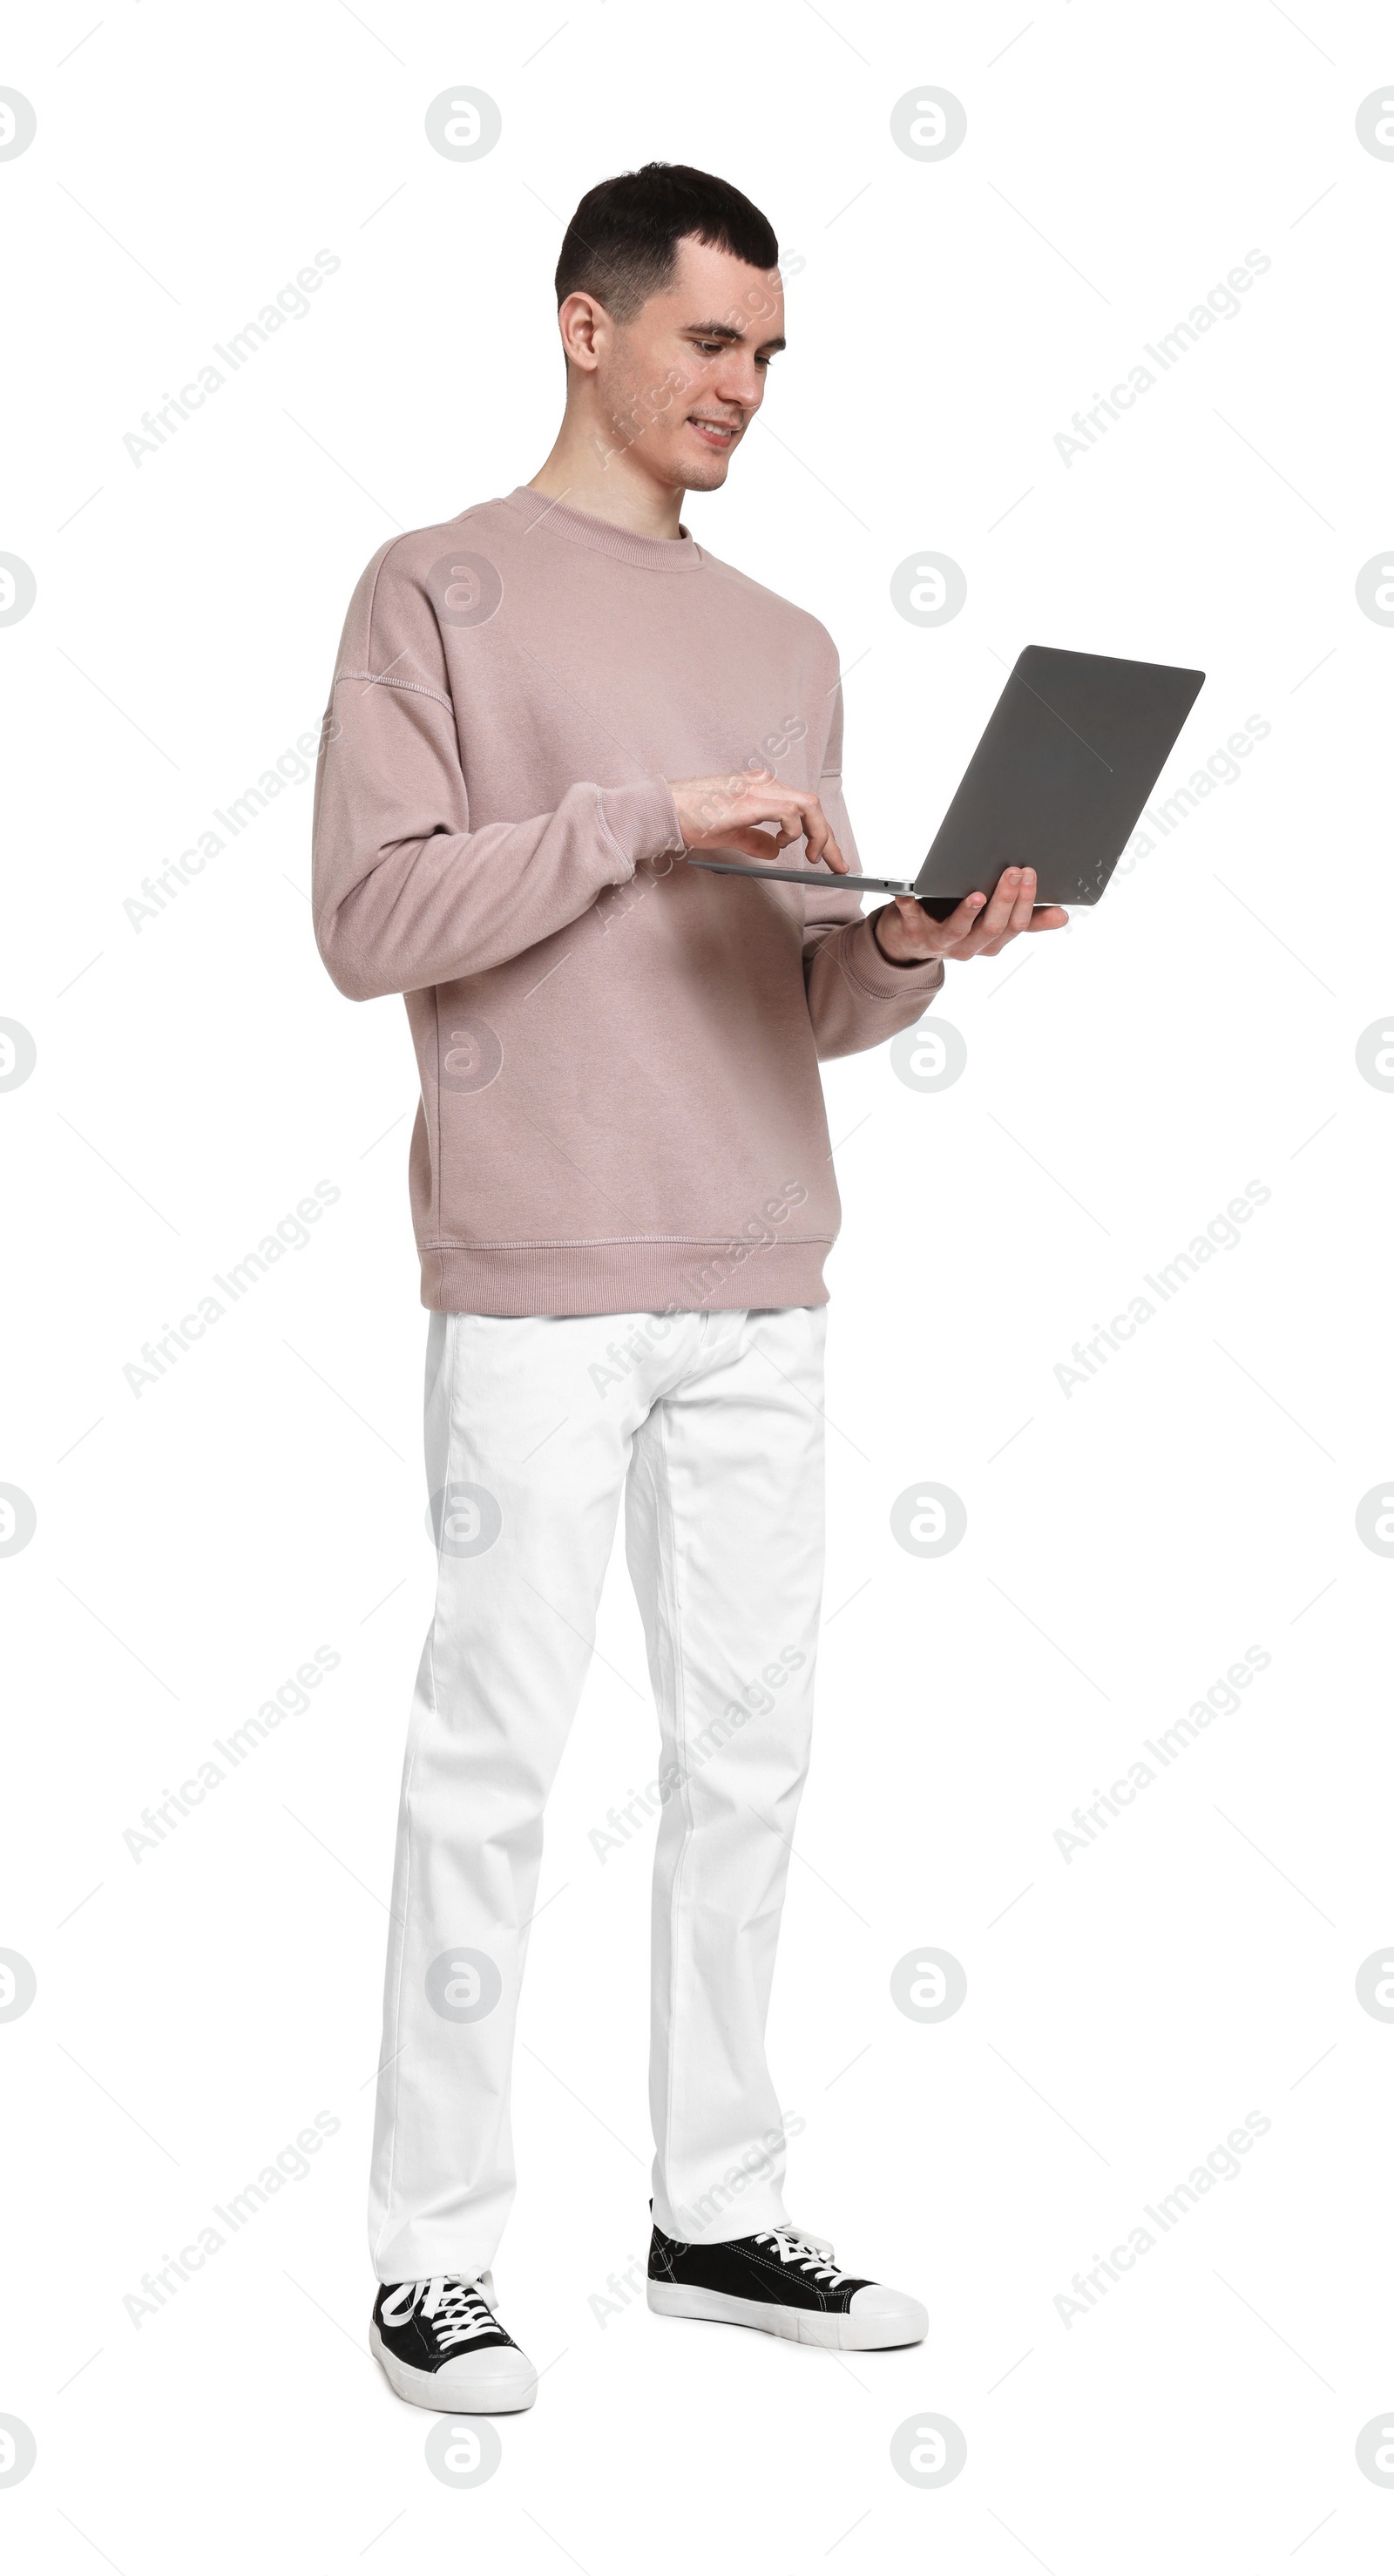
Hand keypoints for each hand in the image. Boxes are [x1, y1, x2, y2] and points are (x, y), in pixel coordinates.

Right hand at [669, 769, 846, 871]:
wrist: (665, 810)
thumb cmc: (690, 817)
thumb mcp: (730, 832)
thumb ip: (755, 840)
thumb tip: (775, 850)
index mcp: (761, 787)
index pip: (803, 807)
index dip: (822, 834)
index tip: (832, 859)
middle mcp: (765, 783)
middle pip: (813, 806)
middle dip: (830, 839)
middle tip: (839, 866)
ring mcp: (759, 789)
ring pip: (809, 806)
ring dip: (819, 835)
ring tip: (812, 858)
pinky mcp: (752, 800)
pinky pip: (790, 813)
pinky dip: (795, 831)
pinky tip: (784, 843)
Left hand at [873, 867, 1067, 963]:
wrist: (909, 940)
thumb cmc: (957, 920)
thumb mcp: (994, 922)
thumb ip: (1027, 919)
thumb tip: (1062, 916)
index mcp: (992, 941)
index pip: (1016, 925)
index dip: (1025, 902)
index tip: (1031, 874)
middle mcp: (969, 946)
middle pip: (992, 928)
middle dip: (1005, 900)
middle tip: (1013, 872)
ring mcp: (942, 942)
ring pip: (960, 930)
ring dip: (969, 912)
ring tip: (978, 893)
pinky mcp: (915, 934)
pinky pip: (912, 921)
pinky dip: (909, 907)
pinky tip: (907, 895)